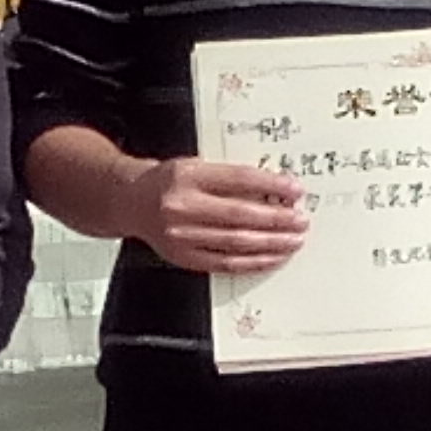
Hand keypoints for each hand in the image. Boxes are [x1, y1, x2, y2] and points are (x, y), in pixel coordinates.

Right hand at [128, 156, 308, 274]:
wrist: (131, 202)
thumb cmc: (168, 182)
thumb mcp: (196, 166)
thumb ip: (230, 178)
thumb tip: (274, 191)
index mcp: (188, 175)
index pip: (239, 179)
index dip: (272, 185)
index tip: (294, 190)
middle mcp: (182, 205)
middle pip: (241, 215)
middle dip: (278, 219)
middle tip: (300, 220)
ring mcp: (181, 234)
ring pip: (236, 242)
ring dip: (271, 243)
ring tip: (292, 240)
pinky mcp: (182, 256)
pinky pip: (225, 263)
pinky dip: (252, 262)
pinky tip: (271, 257)